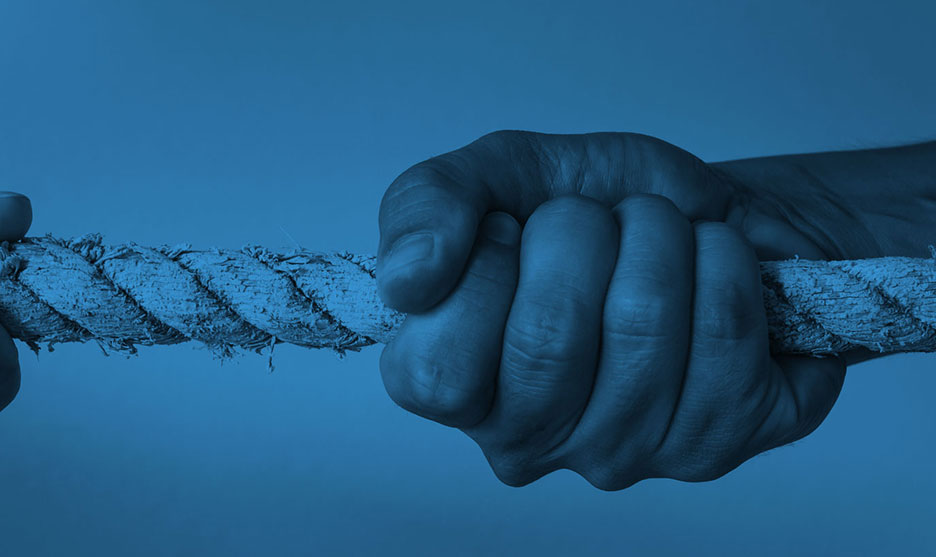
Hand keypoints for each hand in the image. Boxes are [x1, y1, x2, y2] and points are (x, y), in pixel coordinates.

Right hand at [376, 131, 876, 488]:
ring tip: (654, 234)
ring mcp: (624, 454)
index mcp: (452, 386)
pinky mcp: (718, 444)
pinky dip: (723, 261)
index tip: (511, 229)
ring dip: (658, 237)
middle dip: (581, 233)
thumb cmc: (594, 206)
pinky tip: (710, 266)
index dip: (483, 273)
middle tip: (594, 220)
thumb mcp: (495, 174)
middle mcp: (531, 441)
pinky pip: (724, 333)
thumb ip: (427, 205)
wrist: (702, 212)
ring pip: (643, 328)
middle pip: (547, 340)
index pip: (439, 374)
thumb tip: (405, 281)